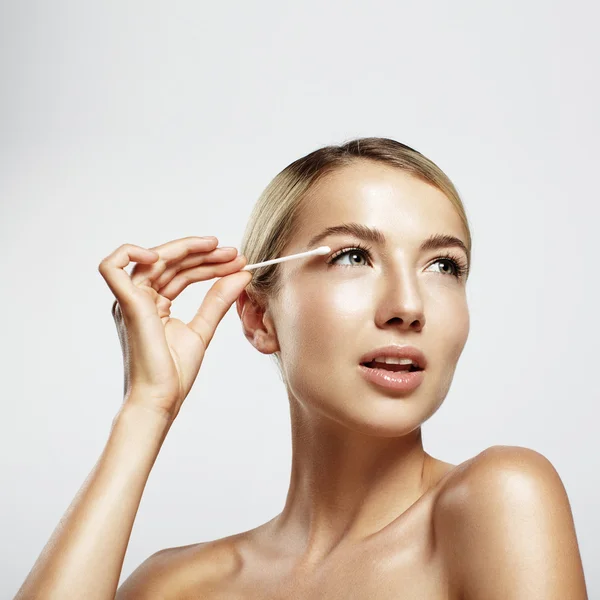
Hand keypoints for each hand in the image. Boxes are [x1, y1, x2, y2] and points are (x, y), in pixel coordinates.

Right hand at [98, 236, 252, 421]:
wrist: (162, 398)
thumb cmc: (175, 373)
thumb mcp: (203, 328)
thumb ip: (218, 300)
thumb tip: (241, 274)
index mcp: (153, 303)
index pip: (181, 272)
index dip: (208, 263)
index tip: (237, 262)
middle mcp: (139, 298)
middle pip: (171, 262)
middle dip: (204, 254)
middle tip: (234, 254)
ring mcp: (129, 299)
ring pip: (155, 258)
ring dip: (190, 250)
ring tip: (222, 251)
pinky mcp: (126, 304)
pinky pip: (112, 266)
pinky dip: (131, 252)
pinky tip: (162, 254)